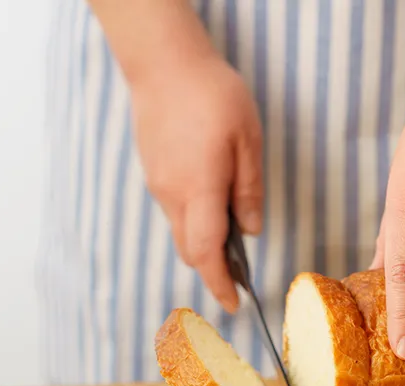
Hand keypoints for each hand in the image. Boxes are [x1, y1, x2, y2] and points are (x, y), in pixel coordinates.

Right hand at [130, 52, 262, 312]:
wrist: (163, 62)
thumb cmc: (213, 96)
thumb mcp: (248, 141)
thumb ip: (249, 190)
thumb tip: (251, 231)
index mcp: (199, 190)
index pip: (206, 253)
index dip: (220, 284)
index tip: (234, 305)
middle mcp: (172, 194)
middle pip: (190, 249)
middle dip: (213, 270)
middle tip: (238, 277)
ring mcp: (158, 183)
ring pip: (180, 230)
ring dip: (204, 243)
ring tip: (232, 240)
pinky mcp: (153, 171)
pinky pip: (174, 209)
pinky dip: (193, 220)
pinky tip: (212, 205)